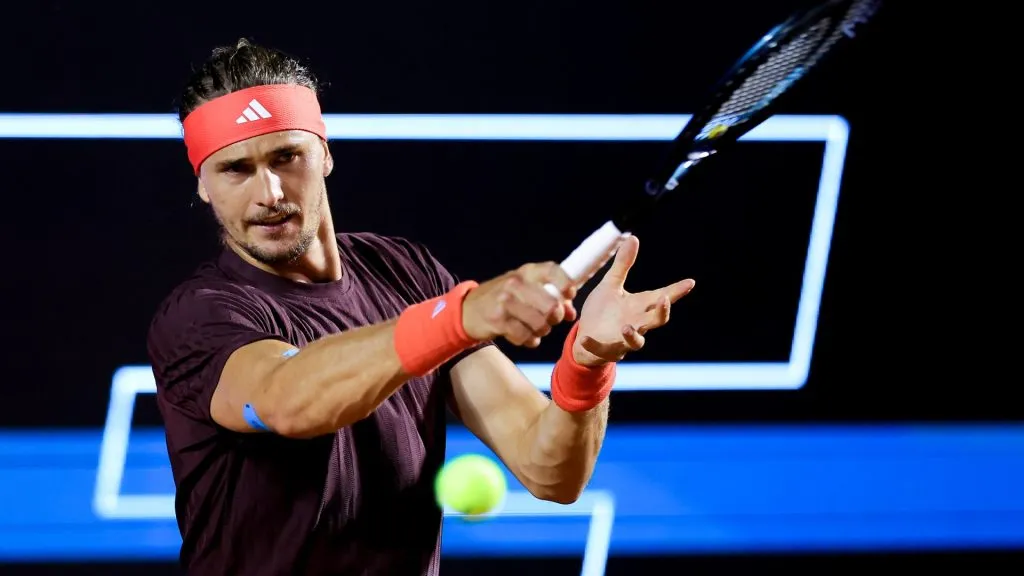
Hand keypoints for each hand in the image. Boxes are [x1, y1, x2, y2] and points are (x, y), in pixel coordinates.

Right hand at [462, 261, 578, 347]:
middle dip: (555, 317)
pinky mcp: (498, 321)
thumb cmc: (502, 298)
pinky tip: (525, 337)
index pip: (553, 271)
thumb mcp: (524, 290)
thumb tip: (571, 313)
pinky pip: (525, 336)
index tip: (570, 295)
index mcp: (526, 272)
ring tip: (535, 329)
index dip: (566, 283)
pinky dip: (529, 340)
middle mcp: (516, 283)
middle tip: (550, 320)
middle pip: (551, 305)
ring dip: (542, 331)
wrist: (467, 310)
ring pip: (540, 323)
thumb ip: (549, 297)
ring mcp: (505, 301)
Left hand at [573, 235, 694, 365]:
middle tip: (665, 299)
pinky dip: (594, 344)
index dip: (676, 291)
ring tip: (626, 327)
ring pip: (636, 342)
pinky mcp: (605, 350)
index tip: (690, 282)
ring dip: (633, 335)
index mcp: (639, 307)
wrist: (584, 336)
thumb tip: (633, 237)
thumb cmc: (603, 311)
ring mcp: (622, 339)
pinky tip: (586, 337)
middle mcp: (636, 324)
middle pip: (656, 320)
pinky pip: (601, 349)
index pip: (661, 298)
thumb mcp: (611, 285)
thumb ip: (622, 265)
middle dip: (662, 312)